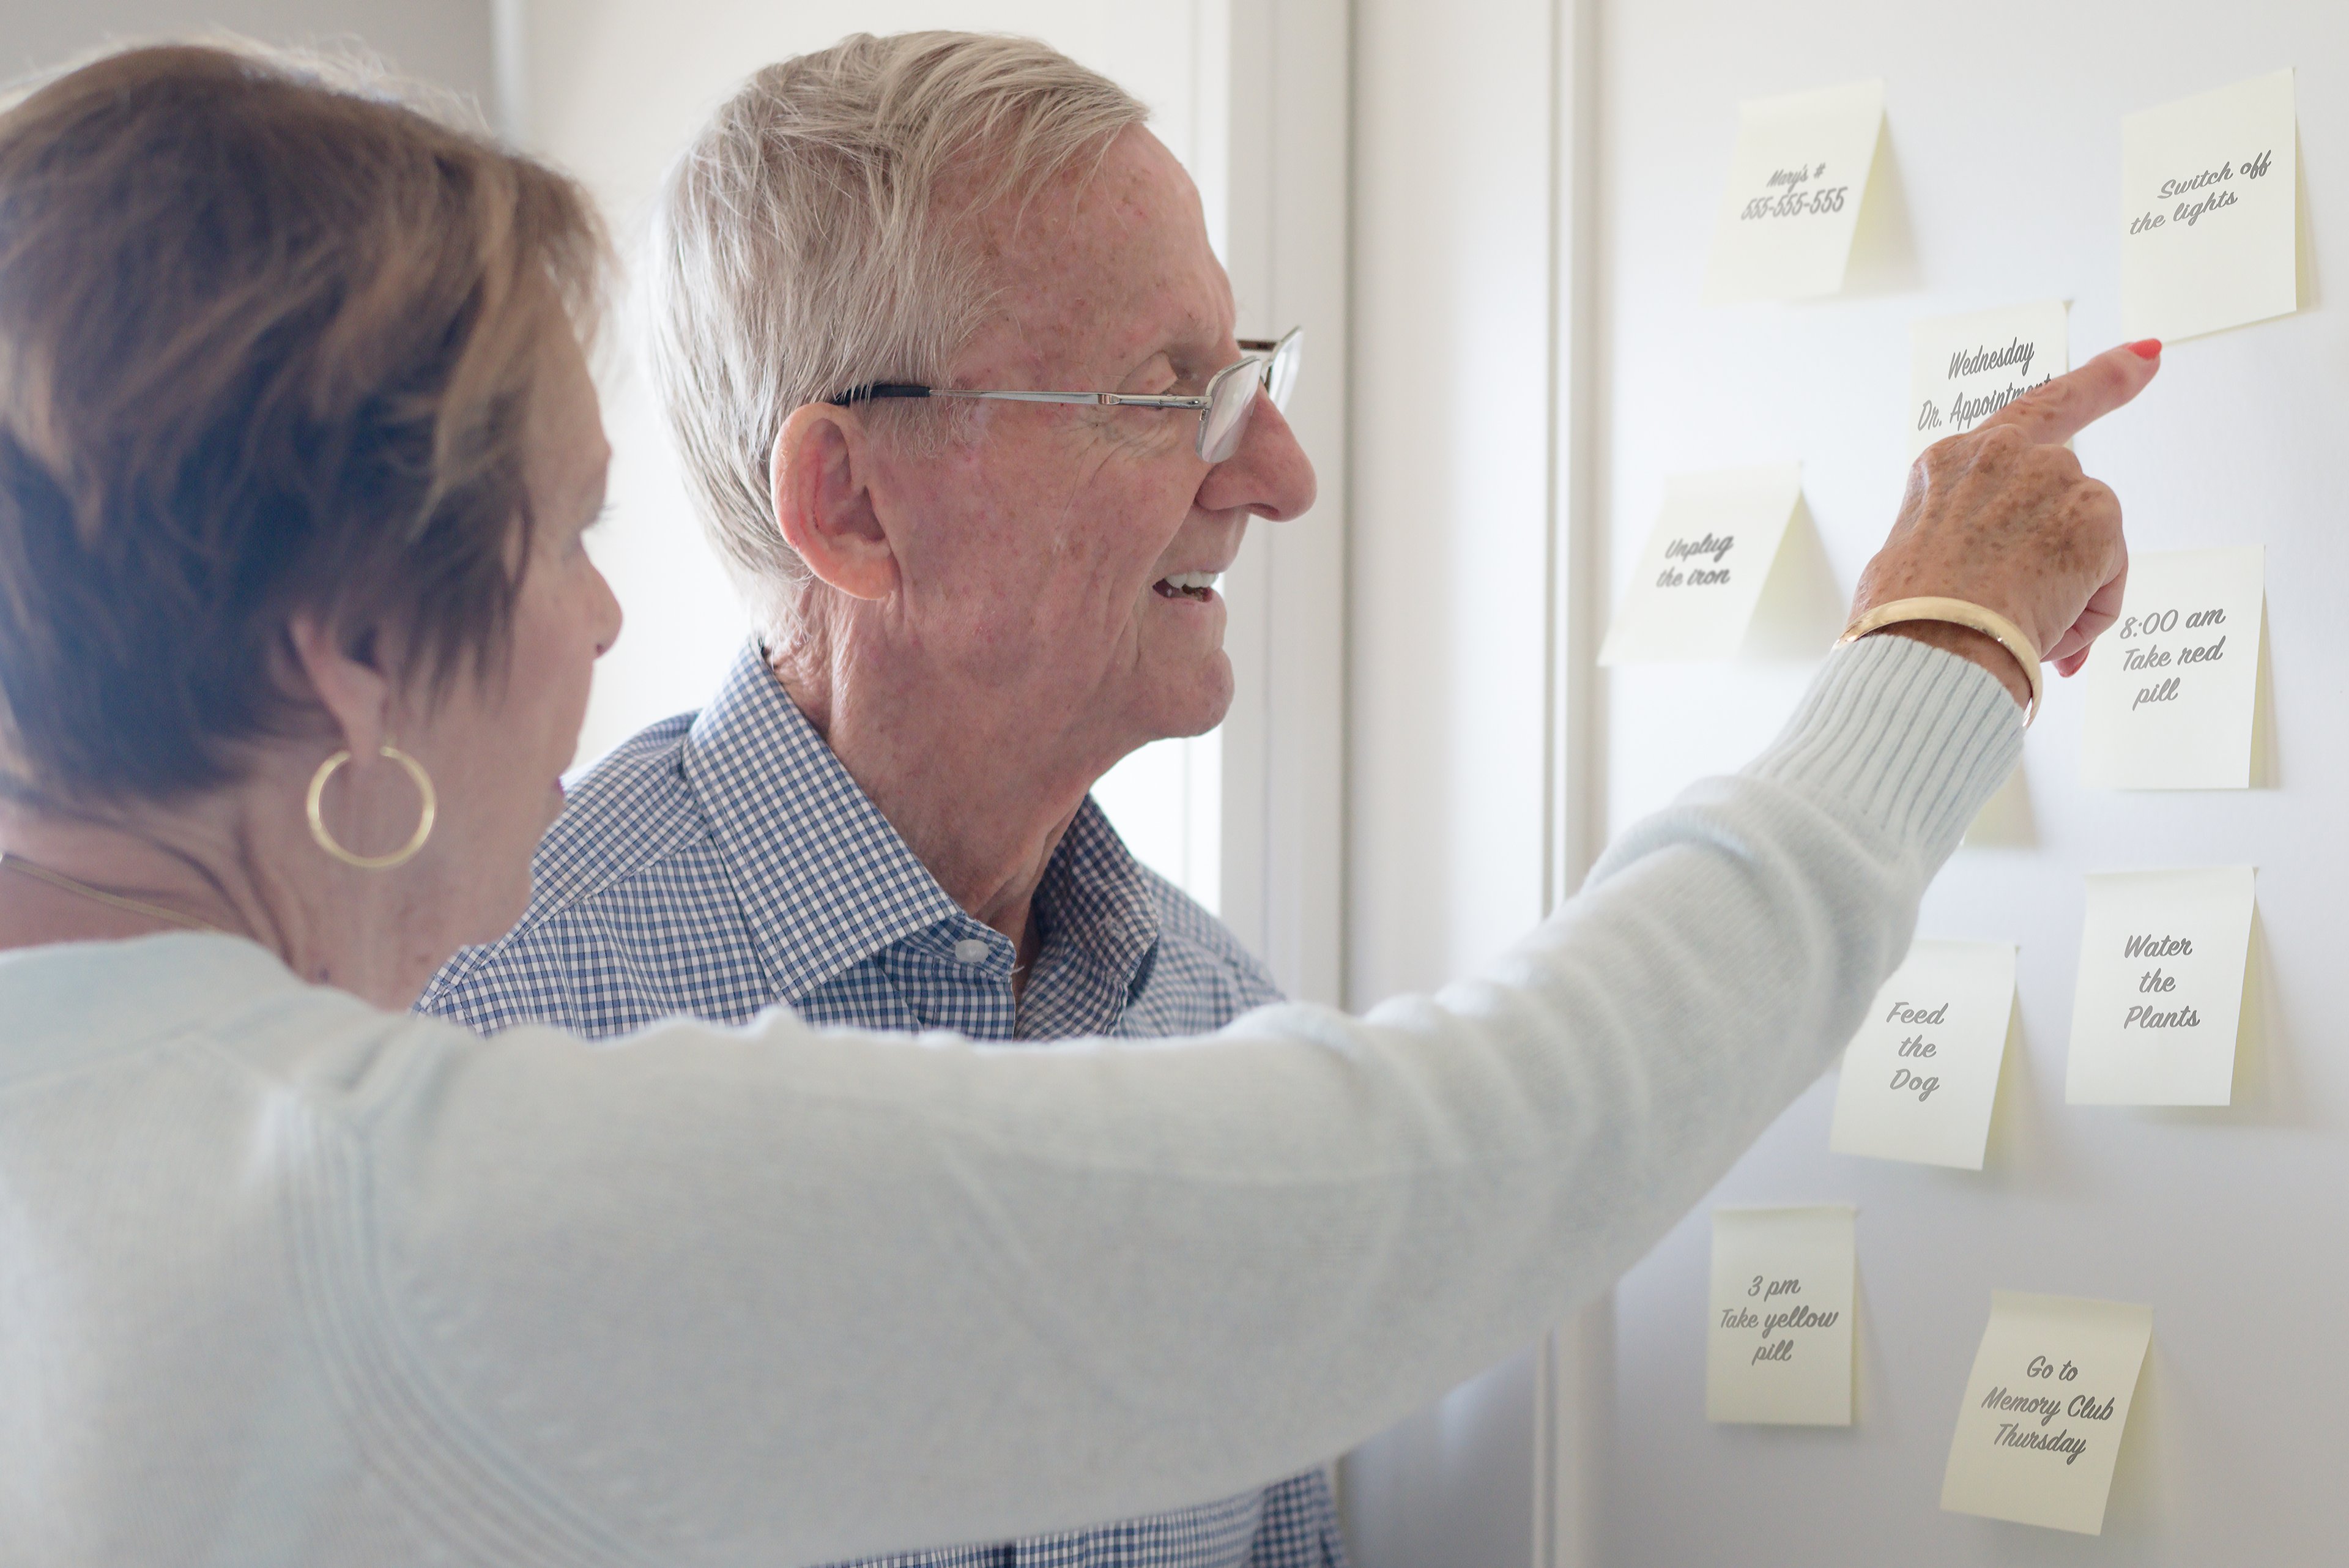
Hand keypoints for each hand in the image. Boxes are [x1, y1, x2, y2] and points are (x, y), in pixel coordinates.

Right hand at [1850, 341, 2162, 701]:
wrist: (1930, 643)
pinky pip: (2108, 574)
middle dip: (2075, 530)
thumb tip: (2008, 594)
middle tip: (2048, 570)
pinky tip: (2047, 628)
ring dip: (2068, 590)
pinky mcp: (2095, 512)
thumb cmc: (1907, 615)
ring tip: (2019, 625)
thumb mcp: (1911, 560)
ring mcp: (2053, 476)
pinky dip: (2087, 611)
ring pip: (2089, 540)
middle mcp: (2004, 453)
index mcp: (1951, 462)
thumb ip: (1965, 544)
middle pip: (2072, 480)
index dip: (2101, 379)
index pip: (2034, 409)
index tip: (2146, 356)